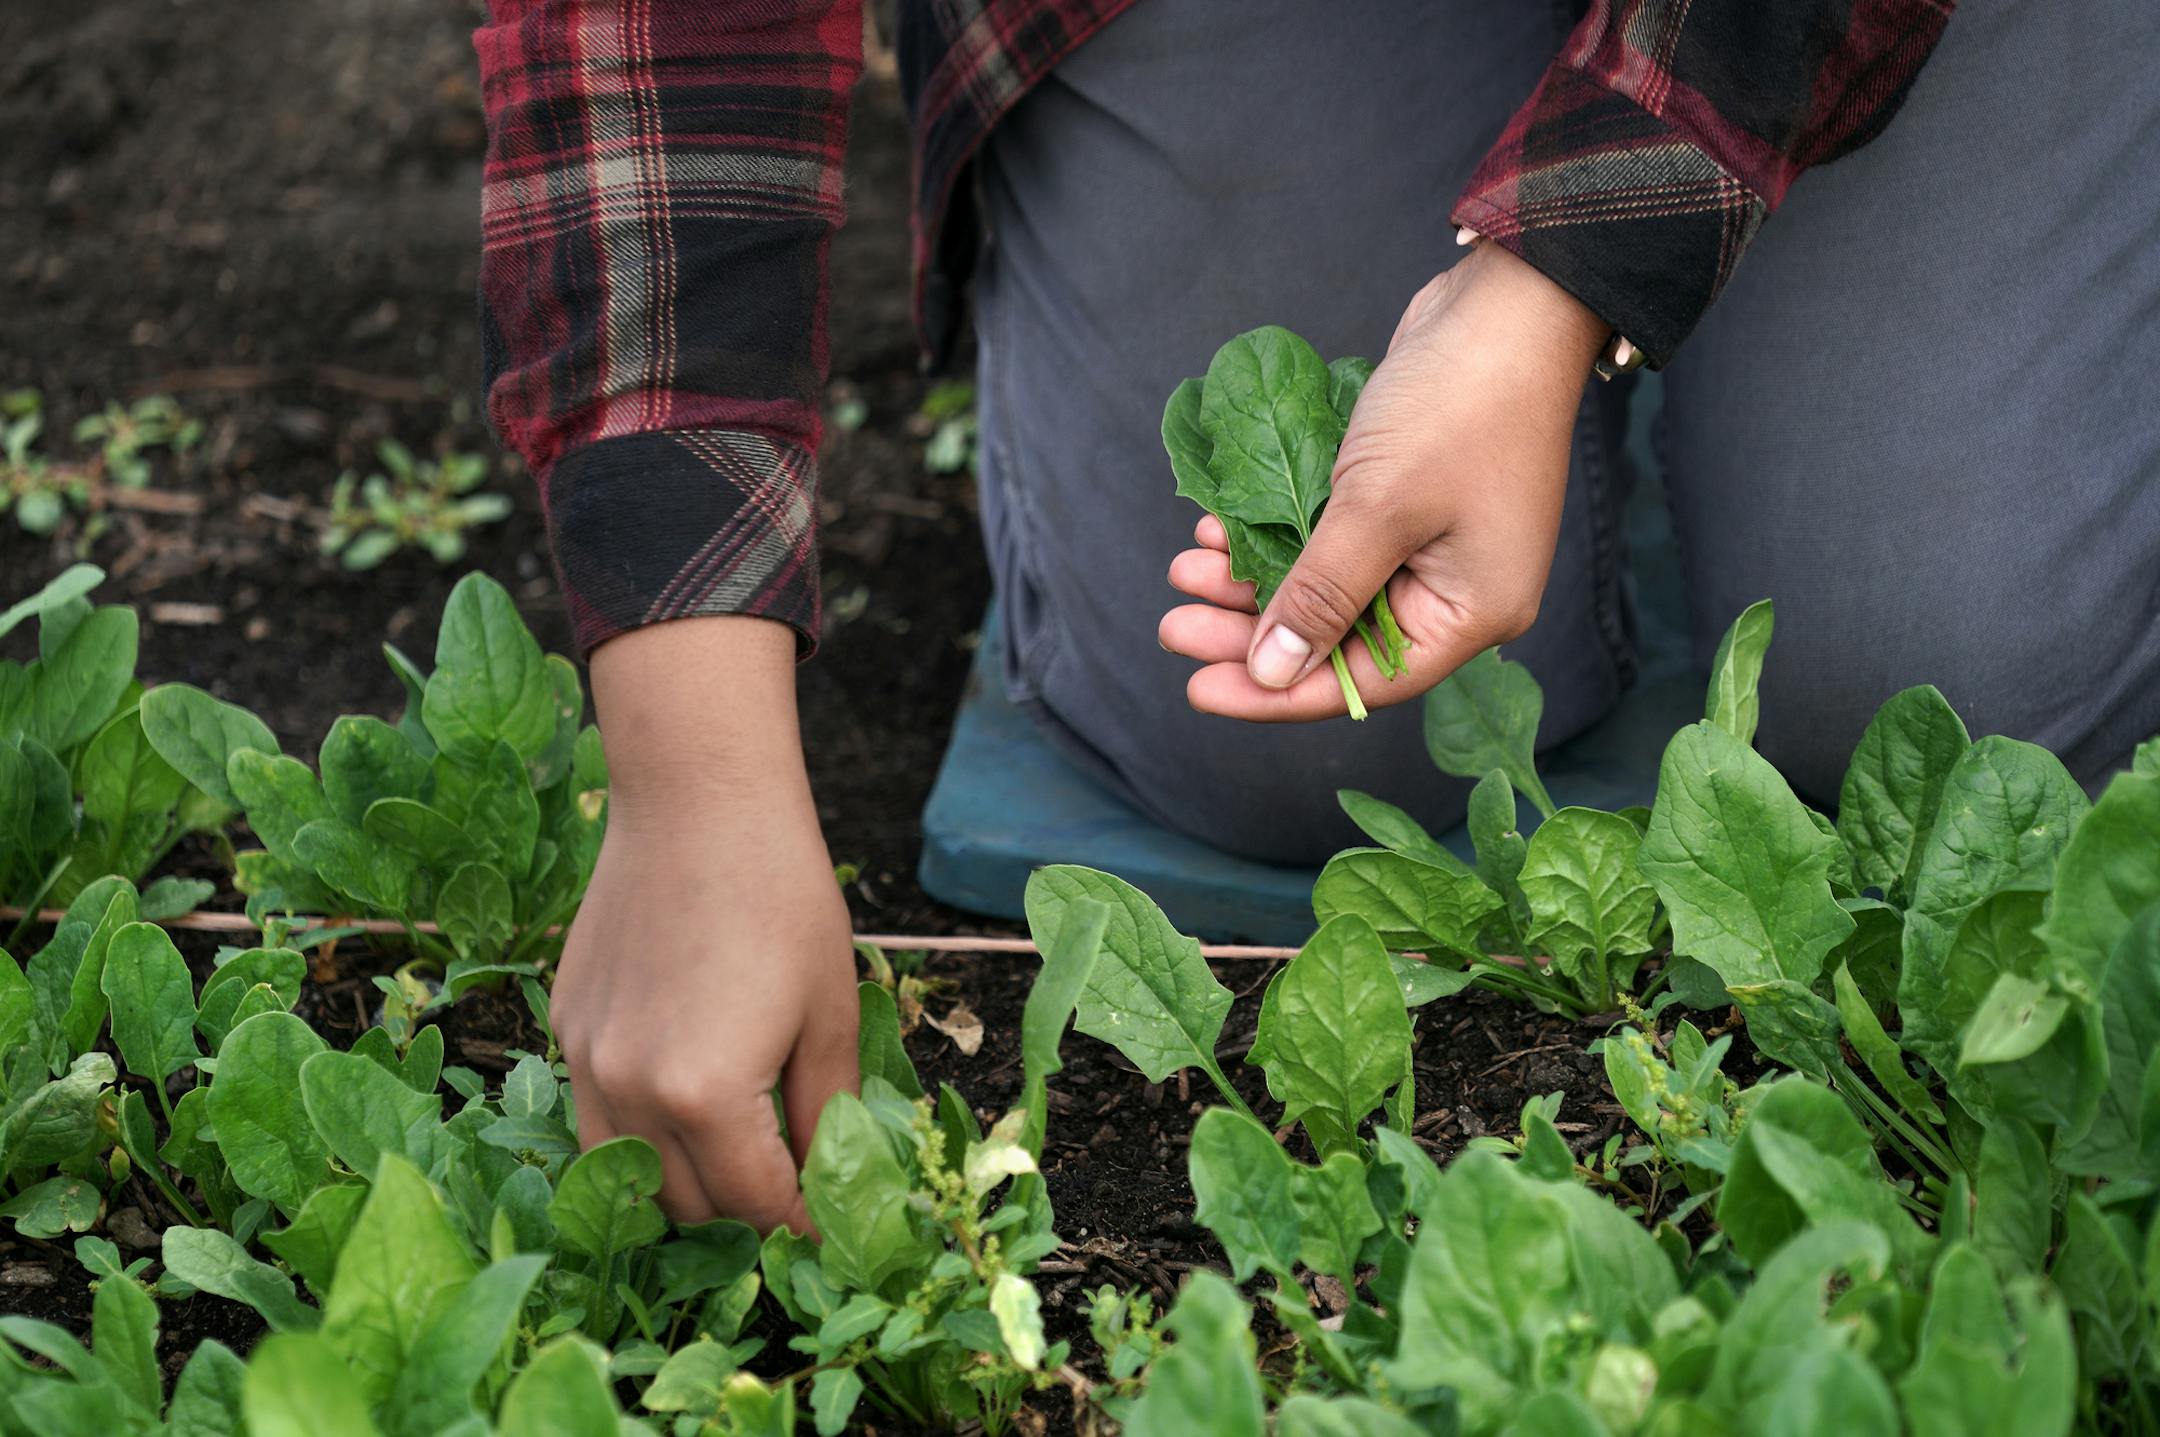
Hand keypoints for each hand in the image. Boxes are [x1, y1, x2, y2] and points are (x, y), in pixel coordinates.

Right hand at [554, 616, 857, 1229]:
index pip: (757, 1204)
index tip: (829, 1234)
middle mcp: (630, 1091)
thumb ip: (829, 1110)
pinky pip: (600, 1114)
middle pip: (687, 1206)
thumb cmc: (780, 893)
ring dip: (684, 1186)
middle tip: (791, 1200)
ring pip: (630, 1173)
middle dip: (744, 1216)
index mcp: (705, 1094)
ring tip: (740, 1163)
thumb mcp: (830, 1010)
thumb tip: (837, 1180)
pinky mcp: (566, 1028)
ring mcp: (587, 1062)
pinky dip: (643, 1132)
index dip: (802, 1228)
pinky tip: (689, 1100)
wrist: (697, 801)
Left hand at [1160, 241, 1607, 719]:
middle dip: (1249, 630)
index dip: (1278, 691)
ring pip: (1326, 586)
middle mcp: (1455, 588)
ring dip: (1254, 577)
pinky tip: (1222, 526)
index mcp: (1471, 611)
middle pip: (1338, 637)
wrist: (1506, 303)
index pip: (1364, 680)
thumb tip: (1271, 671)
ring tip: (1185, 567)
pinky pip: (1330, 539)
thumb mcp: (1377, 508)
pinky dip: (1278, 534)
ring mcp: (1432, 542)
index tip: (1199, 689)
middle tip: (1173, 625)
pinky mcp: (1406, 500)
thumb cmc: (1456, 406)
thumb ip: (1321, 595)